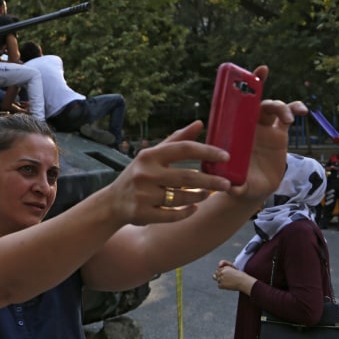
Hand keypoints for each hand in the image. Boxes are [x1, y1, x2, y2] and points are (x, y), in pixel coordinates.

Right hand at [106, 121, 232, 225]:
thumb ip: (176, 140)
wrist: (111, 203)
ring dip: (199, 196)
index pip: (184, 149)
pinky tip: (194, 208)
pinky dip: (187, 212)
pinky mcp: (143, 213)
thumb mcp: (152, 155)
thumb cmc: (137, 175)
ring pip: (182, 197)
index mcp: (149, 155)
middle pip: (187, 176)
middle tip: (227, 183)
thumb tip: (199, 123)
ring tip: (207, 194)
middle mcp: (145, 173)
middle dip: (211, 181)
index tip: (226, 157)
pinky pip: (173, 215)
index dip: (208, 152)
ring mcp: (143, 195)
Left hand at [213, 260, 255, 293]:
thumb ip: (225, 269)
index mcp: (226, 267)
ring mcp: (221, 278)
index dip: (221, 273)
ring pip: (217, 280)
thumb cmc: (241, 277)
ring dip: (222, 282)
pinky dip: (223, 287)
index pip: (218, 270)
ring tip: (229, 283)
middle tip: (227, 280)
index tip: (226, 276)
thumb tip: (217, 269)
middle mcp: (222, 272)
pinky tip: (229, 286)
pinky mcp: (222, 284)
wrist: (244, 282)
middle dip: (219, 276)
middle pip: (216, 274)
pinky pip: (219, 286)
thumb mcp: (233, 270)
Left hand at [234, 66, 307, 201]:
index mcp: (234, 131)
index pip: (236, 105)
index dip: (244, 87)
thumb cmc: (237, 183)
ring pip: (273, 108)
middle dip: (263, 92)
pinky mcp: (278, 135)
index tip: (254, 73)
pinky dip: (295, 109)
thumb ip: (234, 186)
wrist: (251, 189)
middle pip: (255, 101)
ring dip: (282, 107)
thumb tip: (231, 188)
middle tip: (276, 109)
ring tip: (288, 118)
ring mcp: (264, 129)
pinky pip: (287, 117)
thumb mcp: (234, 185)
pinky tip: (302, 111)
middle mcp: (247, 126)